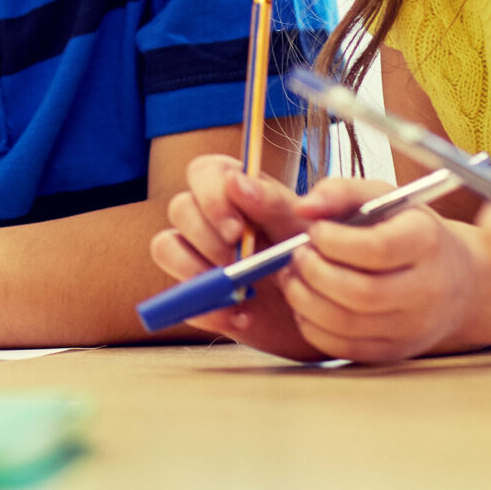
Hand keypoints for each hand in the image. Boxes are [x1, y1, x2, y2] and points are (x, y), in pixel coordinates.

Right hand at [150, 154, 327, 361]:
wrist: (325, 309)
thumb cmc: (312, 254)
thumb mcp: (300, 227)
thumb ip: (272, 201)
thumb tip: (235, 182)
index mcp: (233, 188)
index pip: (201, 172)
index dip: (211, 198)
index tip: (237, 230)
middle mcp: (208, 216)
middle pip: (180, 208)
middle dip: (206, 238)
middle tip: (239, 264)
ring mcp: (197, 254)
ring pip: (165, 246)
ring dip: (194, 271)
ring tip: (237, 292)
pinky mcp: (196, 293)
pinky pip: (179, 298)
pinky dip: (208, 311)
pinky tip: (243, 317)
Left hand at [276, 177, 482, 361]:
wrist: (459, 282)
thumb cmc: (409, 230)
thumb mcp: (383, 197)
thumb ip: (340, 191)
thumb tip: (302, 209)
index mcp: (425, 243)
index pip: (376, 249)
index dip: (333, 240)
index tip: (313, 229)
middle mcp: (425, 291)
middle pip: (360, 293)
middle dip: (313, 272)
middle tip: (295, 254)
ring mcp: (411, 328)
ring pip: (347, 325)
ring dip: (305, 299)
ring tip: (292, 275)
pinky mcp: (394, 352)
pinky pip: (344, 349)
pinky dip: (313, 326)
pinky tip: (305, 301)